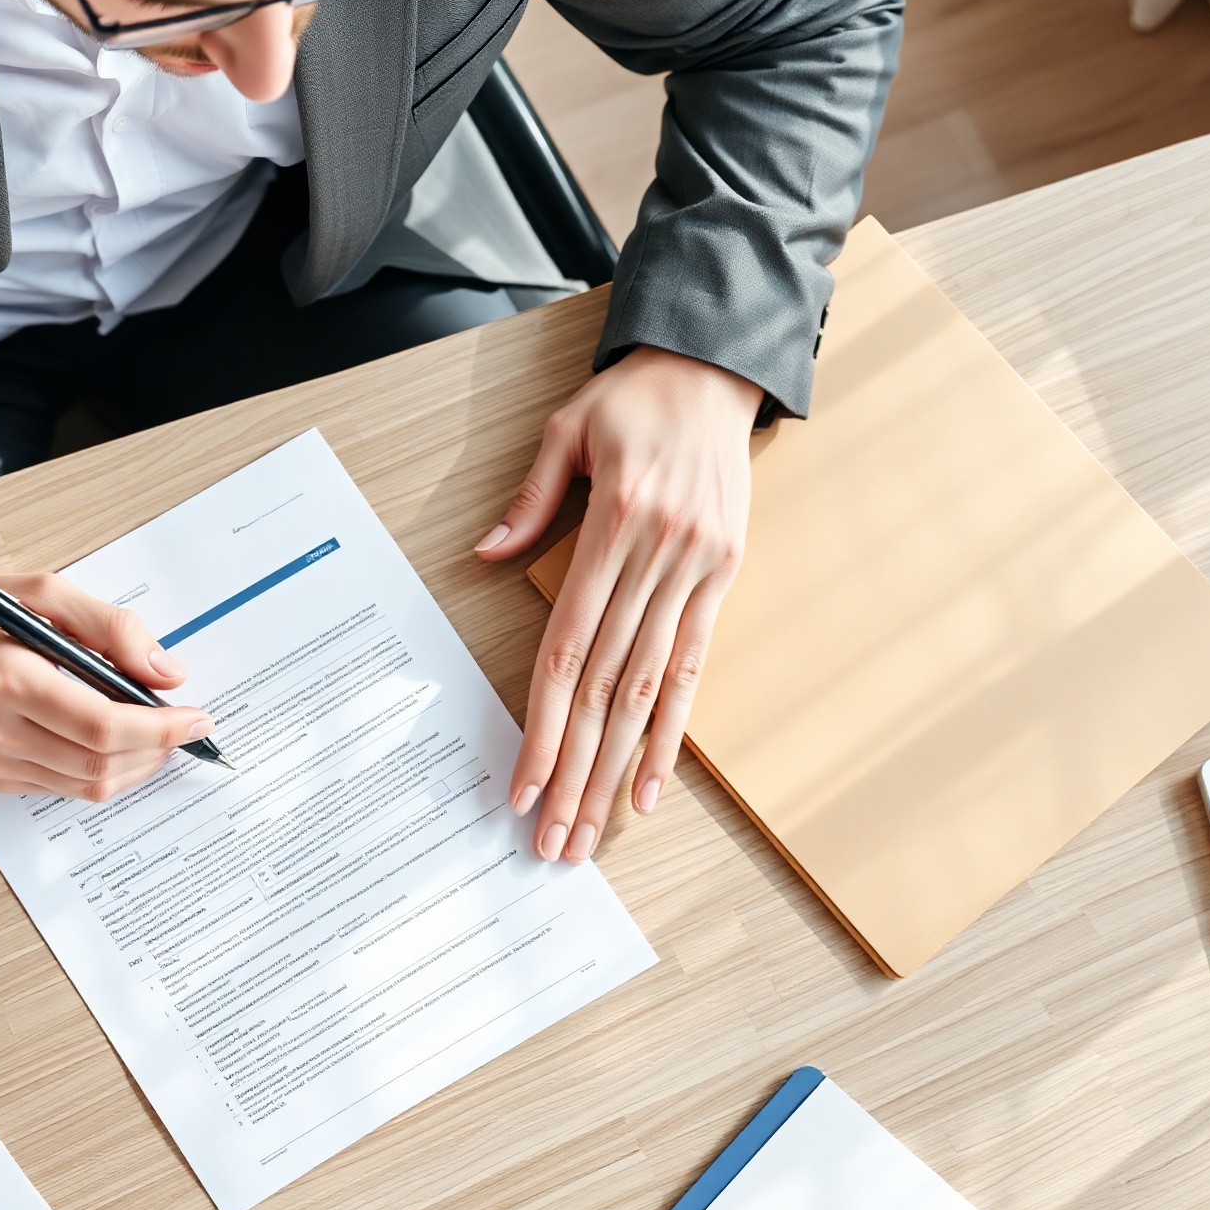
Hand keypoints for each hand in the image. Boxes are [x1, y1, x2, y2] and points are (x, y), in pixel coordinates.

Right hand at [0, 570, 215, 799]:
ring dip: (137, 766)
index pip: (102, 726)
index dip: (160, 729)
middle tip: (187, 725)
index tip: (196, 717)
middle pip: (100, 763)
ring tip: (160, 735)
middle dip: (158, 749)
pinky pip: (64, 787)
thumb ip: (111, 628)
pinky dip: (103, 771)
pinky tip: (119, 745)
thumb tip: (165, 671)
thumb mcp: (45, 593)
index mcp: (9, 679)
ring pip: (87, 785)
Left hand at [476, 348, 760, 862]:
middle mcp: (659, 558)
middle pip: (606, 688)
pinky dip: (673, 732)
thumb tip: (485, 555)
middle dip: (574, 770)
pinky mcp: (723, 578)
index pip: (569, 649)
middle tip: (550, 841)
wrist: (715, 368)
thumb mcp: (567, 432)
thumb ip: (531, 502)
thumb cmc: (632, 399)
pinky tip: (652, 788)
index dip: (542, 724)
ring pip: (649, 691)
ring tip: (590, 832)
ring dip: (617, 768)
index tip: (521, 786)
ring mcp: (698, 572)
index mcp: (616, 525)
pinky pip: (696, 667)